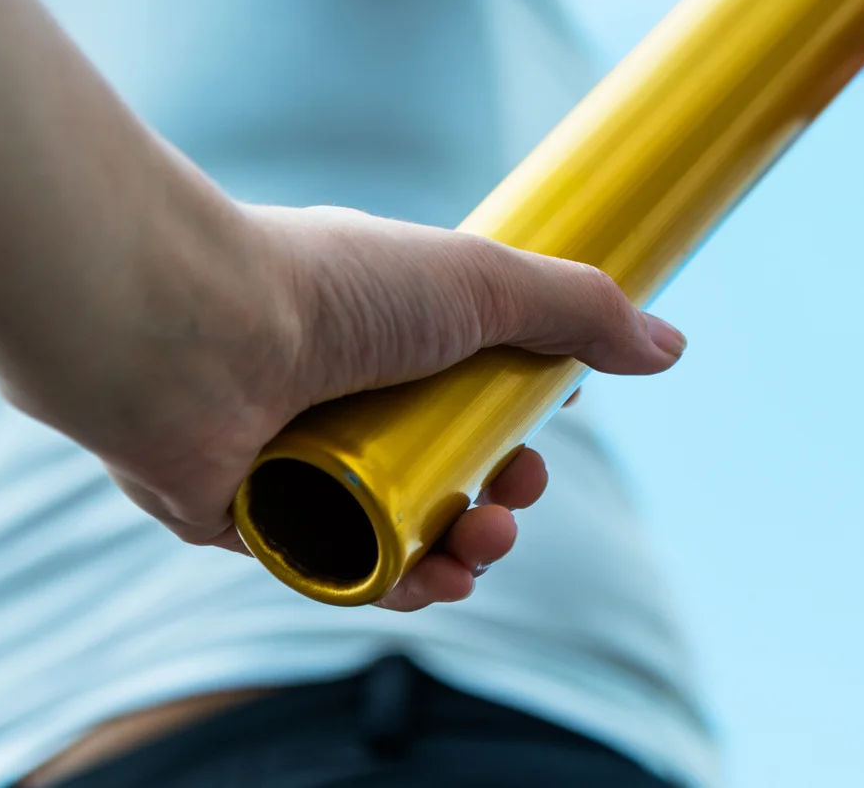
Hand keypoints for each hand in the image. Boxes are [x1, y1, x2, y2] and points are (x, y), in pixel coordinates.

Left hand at [45, 206, 685, 610]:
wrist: (193, 336)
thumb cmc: (334, 290)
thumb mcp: (480, 280)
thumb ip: (580, 310)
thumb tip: (671, 347)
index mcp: (385, 323)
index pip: (469, 381)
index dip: (520, 415)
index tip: (550, 424)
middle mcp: (340, 389)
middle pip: (446, 464)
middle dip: (502, 494)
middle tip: (516, 497)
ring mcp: (297, 455)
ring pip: (400, 525)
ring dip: (460, 548)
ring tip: (480, 548)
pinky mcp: (251, 520)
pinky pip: (335, 567)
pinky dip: (389, 582)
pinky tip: (428, 583)